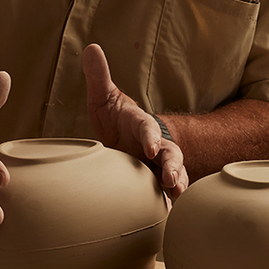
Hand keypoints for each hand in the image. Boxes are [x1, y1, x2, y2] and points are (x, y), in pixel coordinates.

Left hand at [82, 44, 187, 199]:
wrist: (128, 143)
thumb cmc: (117, 121)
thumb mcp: (105, 99)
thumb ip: (99, 77)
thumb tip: (90, 47)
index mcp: (142, 126)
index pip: (149, 129)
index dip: (152, 138)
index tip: (151, 148)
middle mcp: (156, 148)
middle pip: (172, 157)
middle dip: (174, 167)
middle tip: (172, 180)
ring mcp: (158, 168)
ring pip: (176, 178)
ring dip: (177, 188)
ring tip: (175, 200)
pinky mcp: (155, 187)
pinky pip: (165, 198)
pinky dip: (168, 208)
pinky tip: (167, 220)